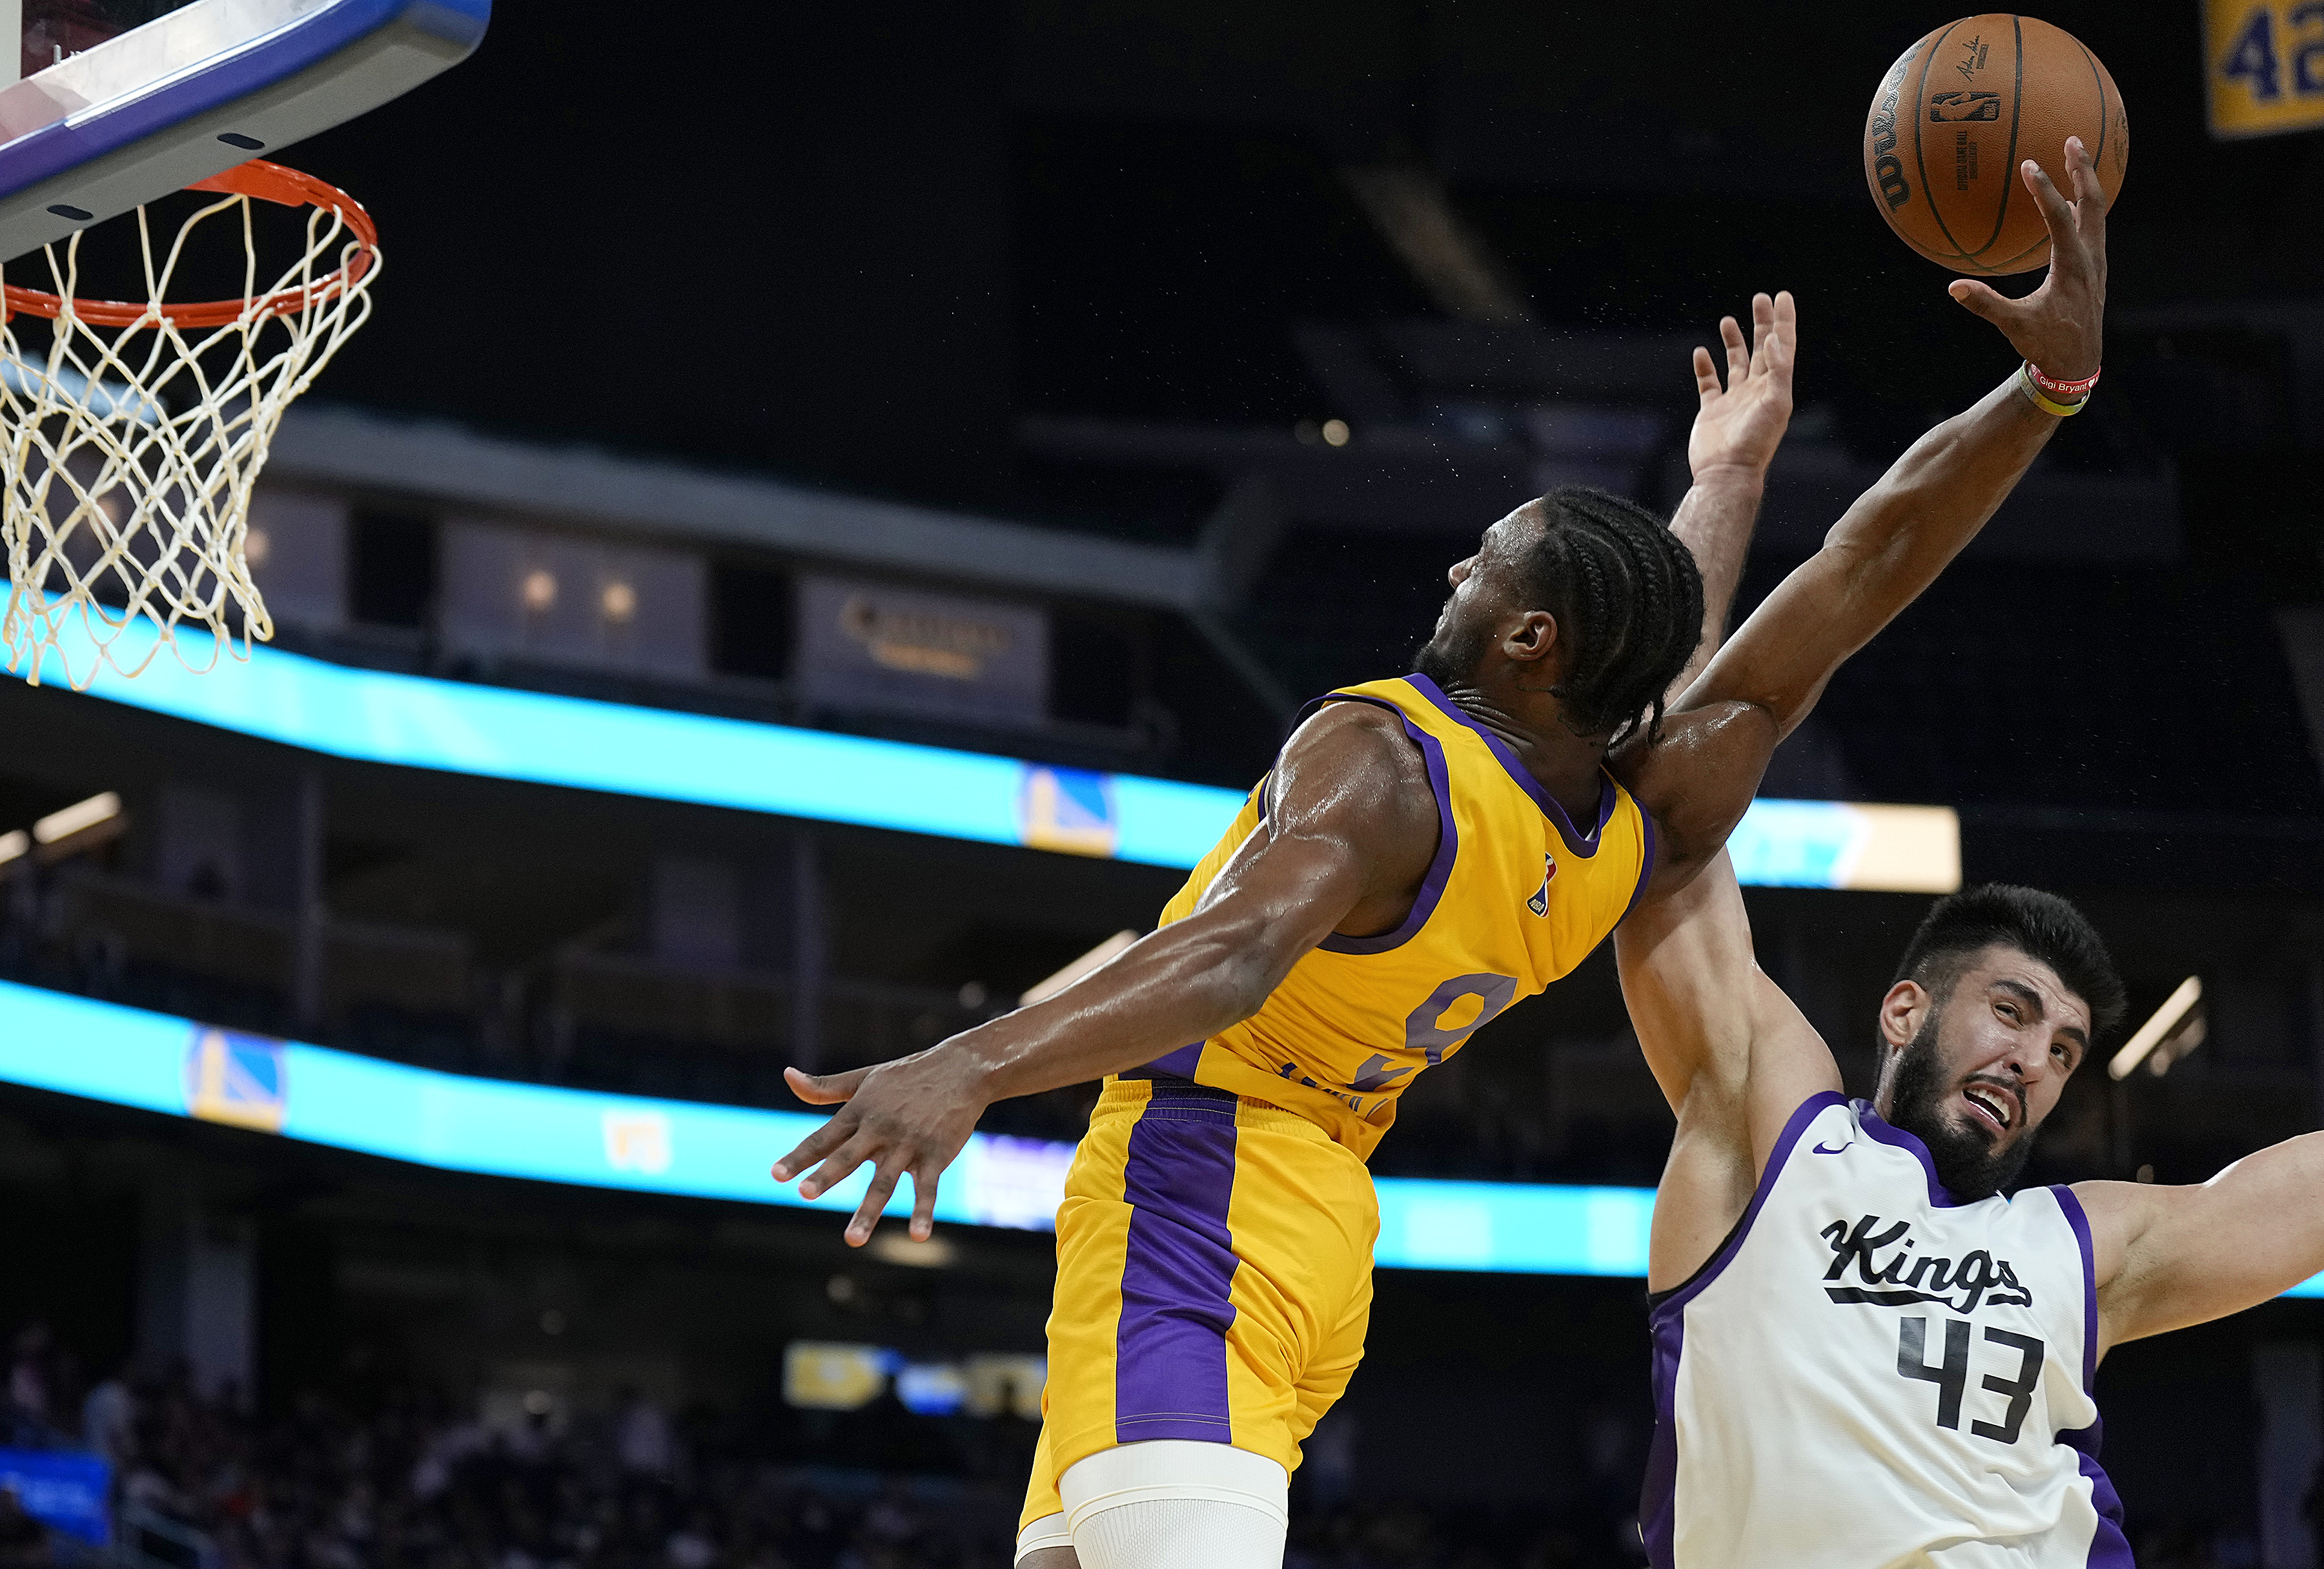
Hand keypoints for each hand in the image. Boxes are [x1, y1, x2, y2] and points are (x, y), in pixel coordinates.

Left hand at [769, 1049, 991, 1245]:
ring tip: (852, 1239)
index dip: (799, 1156)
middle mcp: (880, 1129)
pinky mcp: (935, 1156)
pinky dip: (923, 1212)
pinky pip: (927, 1188)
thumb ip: (824, 1087)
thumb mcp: (863, 1078)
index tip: (776, 1175)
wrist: (960, 1069)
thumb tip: (788, 1076)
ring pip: (884, 1182)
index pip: (823, 1138)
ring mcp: (908, 1144)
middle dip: (827, 1176)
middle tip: (805, 1193)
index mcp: (859, 1111)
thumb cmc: (906, 1075)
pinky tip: (918, 1236)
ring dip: (868, 1211)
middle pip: (848, 1156)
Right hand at [1686, 291, 1796, 482]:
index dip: (1784, 320)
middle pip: (1761, 348)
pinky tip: (1701, 352)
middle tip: (1760, 298)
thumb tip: (1772, 340)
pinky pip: (1708, 383)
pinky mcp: (1712, 410)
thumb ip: (1777, 370)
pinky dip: (1705, 367)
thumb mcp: (1775, 404)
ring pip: (1735, 363)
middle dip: (1762, 322)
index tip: (1782, 296)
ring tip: (1728, 320)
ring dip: (1734, 341)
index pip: (1782, 345)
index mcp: (1775, 387)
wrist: (1726, 474)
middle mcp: (1757, 390)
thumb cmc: (1755, 443)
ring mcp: (1734, 400)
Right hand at [1947, 137, 2106, 381]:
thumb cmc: (2045, 344)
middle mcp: (2091, 258)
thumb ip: (1986, 305)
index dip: (2044, 189)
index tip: (2029, 164)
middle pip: (2093, 203)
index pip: (2059, 217)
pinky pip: (2092, 226)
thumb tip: (1953, 288)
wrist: (2077, 365)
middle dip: (2083, 170)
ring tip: (2077, 158)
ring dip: (2087, 183)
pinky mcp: (2094, 268)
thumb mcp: (2014, 326)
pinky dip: (2084, 206)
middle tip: (2073, 139)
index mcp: (2072, 266)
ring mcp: (2096, 262)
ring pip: (2097, 212)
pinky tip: (2072, 200)